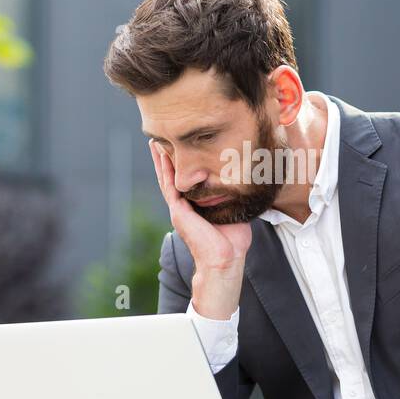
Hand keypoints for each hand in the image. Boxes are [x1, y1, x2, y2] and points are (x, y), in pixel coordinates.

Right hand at [149, 140, 249, 318]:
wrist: (224, 259)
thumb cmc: (232, 241)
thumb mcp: (233, 211)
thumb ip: (232, 196)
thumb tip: (245, 180)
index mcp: (195, 207)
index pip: (186, 181)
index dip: (181, 164)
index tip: (180, 147)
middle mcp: (184, 206)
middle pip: (172, 177)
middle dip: (166, 159)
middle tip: (159, 139)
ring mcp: (179, 209)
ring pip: (166, 179)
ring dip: (160, 160)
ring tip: (154, 142)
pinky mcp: (178, 211)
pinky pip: (170, 186)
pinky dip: (165, 170)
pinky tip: (161, 156)